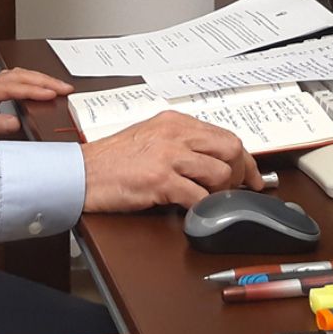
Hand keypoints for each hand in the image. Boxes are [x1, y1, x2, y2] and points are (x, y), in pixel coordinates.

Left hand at [0, 68, 73, 141]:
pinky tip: (38, 88)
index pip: (10, 86)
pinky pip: (10, 83)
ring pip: (15, 76)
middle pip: (17, 76)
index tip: (52, 93)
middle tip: (65, 88)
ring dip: (37, 80)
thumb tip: (15, 123)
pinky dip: (27, 83)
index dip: (33, 89)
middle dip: (43, 81)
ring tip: (58, 87)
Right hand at [80, 111, 263, 212]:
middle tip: (239, 190)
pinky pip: (198, 197)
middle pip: (230, 149)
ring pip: (220, 173)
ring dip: (222, 192)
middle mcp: (175, 135)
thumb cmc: (111, 160)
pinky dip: (203, 208)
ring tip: (211, 200)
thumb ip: (180, 143)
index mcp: (174, 122)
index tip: (252, 175)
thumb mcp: (149, 137)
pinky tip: (196, 211)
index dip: (245, 159)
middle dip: (242, 173)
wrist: (81, 173)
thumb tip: (211, 160)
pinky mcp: (160, 180)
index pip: (224, 136)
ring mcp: (168, 157)